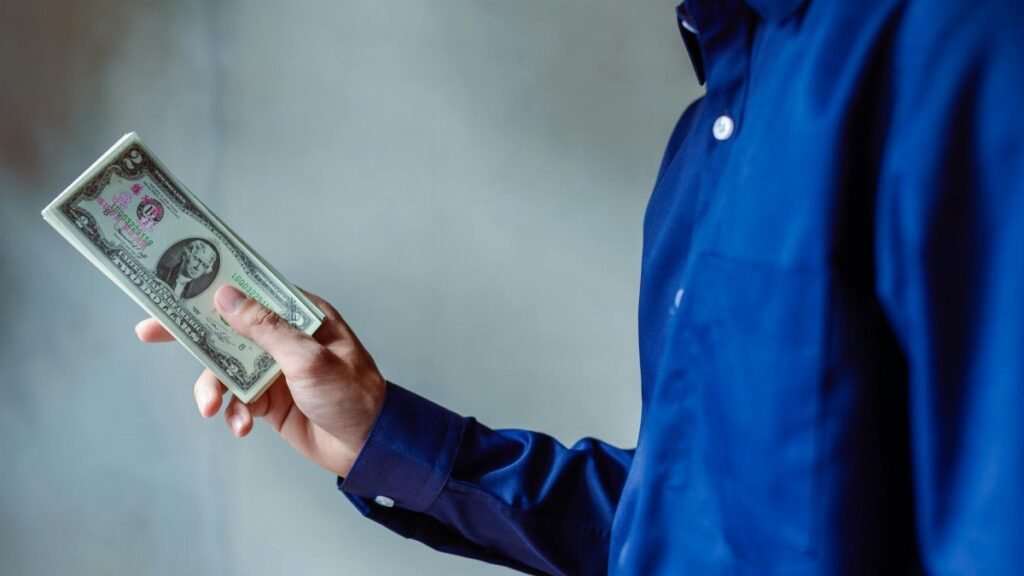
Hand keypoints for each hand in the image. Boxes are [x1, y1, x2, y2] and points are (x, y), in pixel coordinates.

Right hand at [134, 285, 386, 477]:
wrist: (369, 448)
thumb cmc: (353, 396)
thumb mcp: (310, 359)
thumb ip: (266, 329)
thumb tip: (227, 297)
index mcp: (302, 315)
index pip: (251, 292)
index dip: (213, 287)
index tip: (173, 286)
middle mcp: (287, 337)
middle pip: (229, 328)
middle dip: (193, 335)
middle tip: (149, 332)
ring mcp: (276, 368)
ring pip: (227, 368)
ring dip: (214, 387)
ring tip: (212, 408)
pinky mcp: (270, 399)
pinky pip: (238, 399)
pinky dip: (234, 412)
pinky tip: (241, 426)